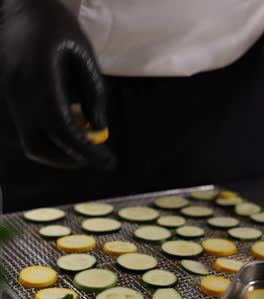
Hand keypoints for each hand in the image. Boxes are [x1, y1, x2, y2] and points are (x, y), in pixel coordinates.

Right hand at [1, 0, 115, 169]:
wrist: (13, 6)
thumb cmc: (52, 23)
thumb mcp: (81, 50)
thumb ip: (92, 89)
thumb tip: (100, 127)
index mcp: (40, 84)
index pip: (63, 131)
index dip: (86, 151)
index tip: (108, 162)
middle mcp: (22, 99)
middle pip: (41, 148)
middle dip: (70, 160)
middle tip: (96, 159)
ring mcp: (13, 102)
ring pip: (32, 145)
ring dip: (59, 156)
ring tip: (84, 151)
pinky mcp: (12, 101)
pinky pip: (29, 133)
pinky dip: (51, 142)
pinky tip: (70, 134)